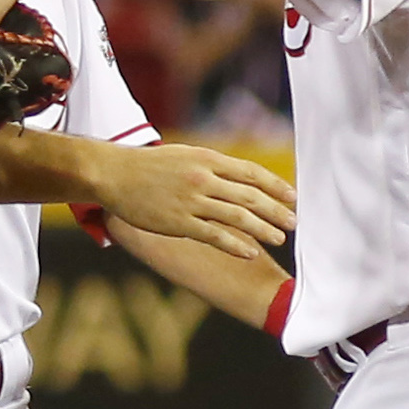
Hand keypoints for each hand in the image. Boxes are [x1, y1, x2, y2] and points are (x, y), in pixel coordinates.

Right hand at [90, 142, 294, 258]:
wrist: (113, 174)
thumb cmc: (148, 166)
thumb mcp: (184, 156)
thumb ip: (211, 167)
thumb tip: (237, 178)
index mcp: (207, 159)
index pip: (251, 172)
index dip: (275, 186)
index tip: (293, 197)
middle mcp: (203, 178)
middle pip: (250, 196)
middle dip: (276, 210)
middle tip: (295, 222)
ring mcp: (191, 201)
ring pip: (237, 216)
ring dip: (263, 228)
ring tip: (279, 238)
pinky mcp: (179, 222)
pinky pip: (214, 235)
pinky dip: (235, 244)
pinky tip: (250, 252)